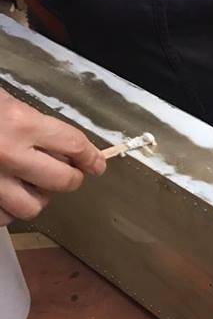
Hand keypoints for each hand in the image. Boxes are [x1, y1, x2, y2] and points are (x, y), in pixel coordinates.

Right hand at [0, 90, 105, 225]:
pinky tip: (4, 193)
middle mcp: (9, 154)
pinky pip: (4, 217)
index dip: (91, 157)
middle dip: (71, 177)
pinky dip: (7, 208)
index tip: (96, 164)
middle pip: (62, 181)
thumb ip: (33, 122)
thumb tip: (62, 145)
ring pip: (32, 207)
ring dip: (37, 197)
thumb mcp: (4, 100)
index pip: (73, 145)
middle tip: (66, 172)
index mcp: (21, 124)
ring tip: (28, 183)